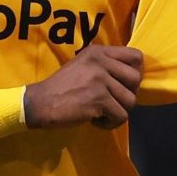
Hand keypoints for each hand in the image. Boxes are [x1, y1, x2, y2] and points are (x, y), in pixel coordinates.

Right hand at [26, 45, 142, 128]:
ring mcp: (100, 79)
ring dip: (117, 111)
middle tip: (111, 102)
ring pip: (130, 100)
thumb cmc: (61, 87)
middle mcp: (101, 61)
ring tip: (100, 113)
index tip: (123, 85)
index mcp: (98, 51)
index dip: (135, 73)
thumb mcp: (83, 65)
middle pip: (136, 79)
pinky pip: (121, 116)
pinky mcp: (98, 99)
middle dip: (127, 94)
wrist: (39, 103)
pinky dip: (110, 123)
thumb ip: (105, 65)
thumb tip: (134, 77)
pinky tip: (95, 120)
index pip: (136, 56)